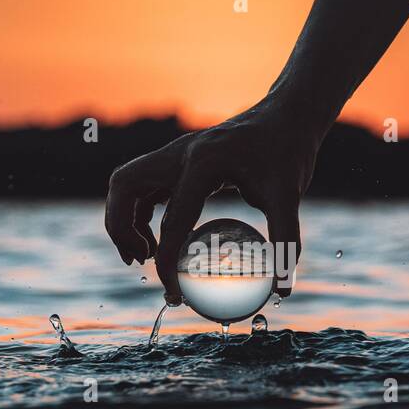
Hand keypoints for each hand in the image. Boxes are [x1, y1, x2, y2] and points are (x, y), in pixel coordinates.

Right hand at [104, 94, 320, 304]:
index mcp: (202, 163)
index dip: (166, 263)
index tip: (173, 292)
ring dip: (124, 219)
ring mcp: (175, 153)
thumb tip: (282, 292)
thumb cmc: (287, 152)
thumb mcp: (288, 196)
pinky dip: (140, 213)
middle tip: (140, 261)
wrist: (287, 116)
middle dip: (120, 228)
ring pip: (127, 183)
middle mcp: (180, 153)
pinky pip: (145, 186)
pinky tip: (158, 238)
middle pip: (124, 187)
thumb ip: (285, 242)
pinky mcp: (179, 159)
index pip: (172, 220)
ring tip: (144, 255)